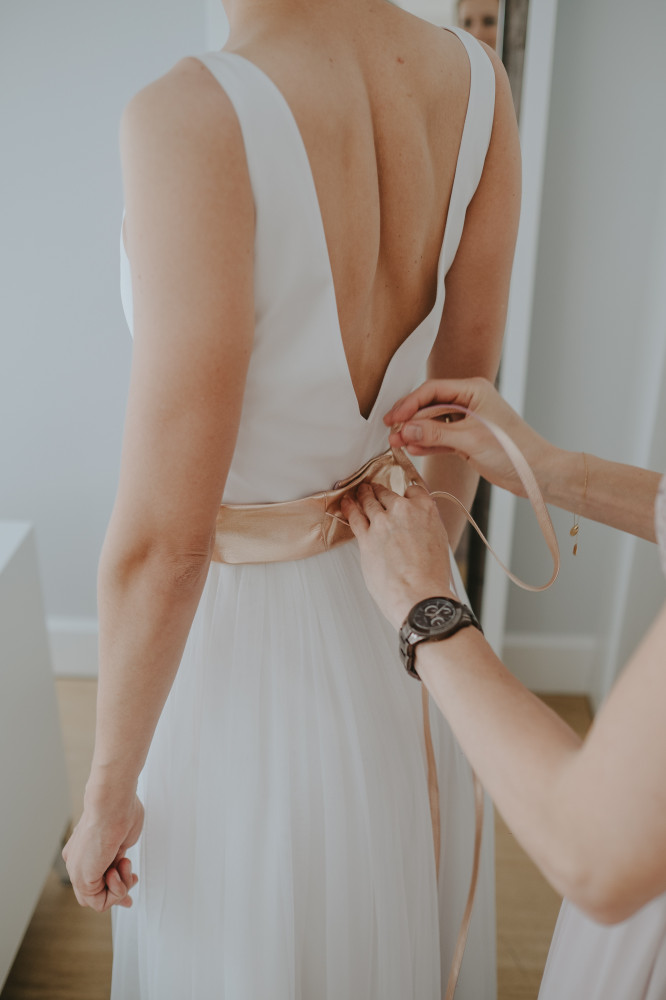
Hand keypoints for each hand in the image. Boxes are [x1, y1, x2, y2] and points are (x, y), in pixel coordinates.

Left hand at [62, 793, 143, 910]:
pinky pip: (100, 902)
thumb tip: (120, 862)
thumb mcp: (122, 837)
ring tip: (124, 865)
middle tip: (133, 879)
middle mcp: (76, 862)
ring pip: (98, 900)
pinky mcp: (82, 879)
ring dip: (119, 888)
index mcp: (84, 850)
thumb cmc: (121, 811)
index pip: (95, 878)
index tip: (131, 881)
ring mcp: (77, 871)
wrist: (112, 803)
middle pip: (94, 892)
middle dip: (118, 891)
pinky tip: (117, 871)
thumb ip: (117, 855)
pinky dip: (116, 891)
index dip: (114, 885)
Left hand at [341, 482, 454, 629]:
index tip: (403, 495)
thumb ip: (426, 529)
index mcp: (426, 510)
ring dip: (364, 495)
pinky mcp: (366, 537)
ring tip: (361, 492)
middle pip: (388, 494)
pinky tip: (347, 504)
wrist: (419, 594)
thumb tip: (417, 529)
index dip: (407, 493)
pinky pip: (354, 516)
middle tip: (375, 490)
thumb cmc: (432, 577)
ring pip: (369, 501)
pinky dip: (350, 508)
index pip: (414, 490)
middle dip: (381, 492)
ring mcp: (383, 522)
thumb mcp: (439, 543)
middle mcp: (403, 511)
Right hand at [385, 377, 556, 499]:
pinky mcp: (467, 440)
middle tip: (391, 433)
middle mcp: (469, 402)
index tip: (394, 418)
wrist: (537, 473)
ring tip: (396, 443)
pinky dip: (427, 444)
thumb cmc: (513, 450)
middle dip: (410, 420)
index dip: (410, 403)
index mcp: (473, 390)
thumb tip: (406, 430)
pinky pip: (441, 439)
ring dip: (416, 434)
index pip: (432, 391)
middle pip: (430, 406)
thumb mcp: (470, 440)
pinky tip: (412, 450)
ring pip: (433, 424)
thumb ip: (435, 434)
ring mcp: (468, 422)